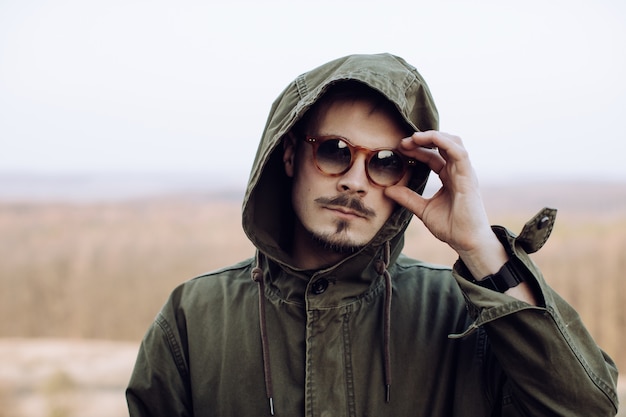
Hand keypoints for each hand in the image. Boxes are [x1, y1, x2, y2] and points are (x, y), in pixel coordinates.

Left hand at [385, 131, 506, 276]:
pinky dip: (445, 143)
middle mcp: (458, 171)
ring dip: (433, 136)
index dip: (416, 149)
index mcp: (449, 176)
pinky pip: (459, 153)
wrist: (466, 242)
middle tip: (403, 142)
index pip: (431, 156)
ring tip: (414, 138)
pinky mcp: (469, 177)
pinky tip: (430, 139)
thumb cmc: (451, 227)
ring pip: (452, 142)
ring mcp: (464, 172)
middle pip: (442, 144)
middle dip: (422, 139)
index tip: (399, 148)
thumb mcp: (423, 209)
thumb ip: (407, 198)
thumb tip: (387, 190)